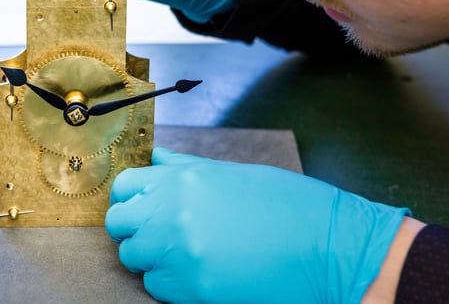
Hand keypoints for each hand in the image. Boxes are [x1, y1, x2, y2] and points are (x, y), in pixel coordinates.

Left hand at [106, 147, 408, 302]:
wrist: (330, 247)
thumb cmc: (289, 206)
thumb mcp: (233, 174)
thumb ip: (184, 169)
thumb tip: (156, 159)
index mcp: (183, 179)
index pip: (125, 185)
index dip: (129, 197)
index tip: (139, 206)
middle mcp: (171, 212)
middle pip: (119, 223)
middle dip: (133, 228)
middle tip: (157, 234)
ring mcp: (178, 252)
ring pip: (132, 258)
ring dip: (150, 257)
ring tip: (184, 254)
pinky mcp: (191, 289)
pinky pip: (155, 286)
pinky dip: (169, 283)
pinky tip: (198, 273)